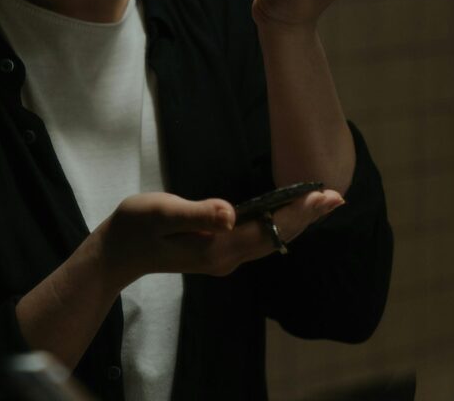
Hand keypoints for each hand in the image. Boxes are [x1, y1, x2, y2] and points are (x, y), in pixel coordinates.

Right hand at [94, 188, 344, 287]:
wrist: (116, 253)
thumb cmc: (136, 226)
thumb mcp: (162, 213)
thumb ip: (197, 213)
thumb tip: (232, 214)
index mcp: (217, 248)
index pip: (269, 229)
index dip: (298, 212)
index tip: (324, 194)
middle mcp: (226, 258)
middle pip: (277, 238)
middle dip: (308, 216)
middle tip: (337, 194)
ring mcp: (223, 258)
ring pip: (271, 240)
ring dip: (297, 221)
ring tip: (322, 201)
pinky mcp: (218, 252)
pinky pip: (259, 239)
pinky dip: (279, 224)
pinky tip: (288, 213)